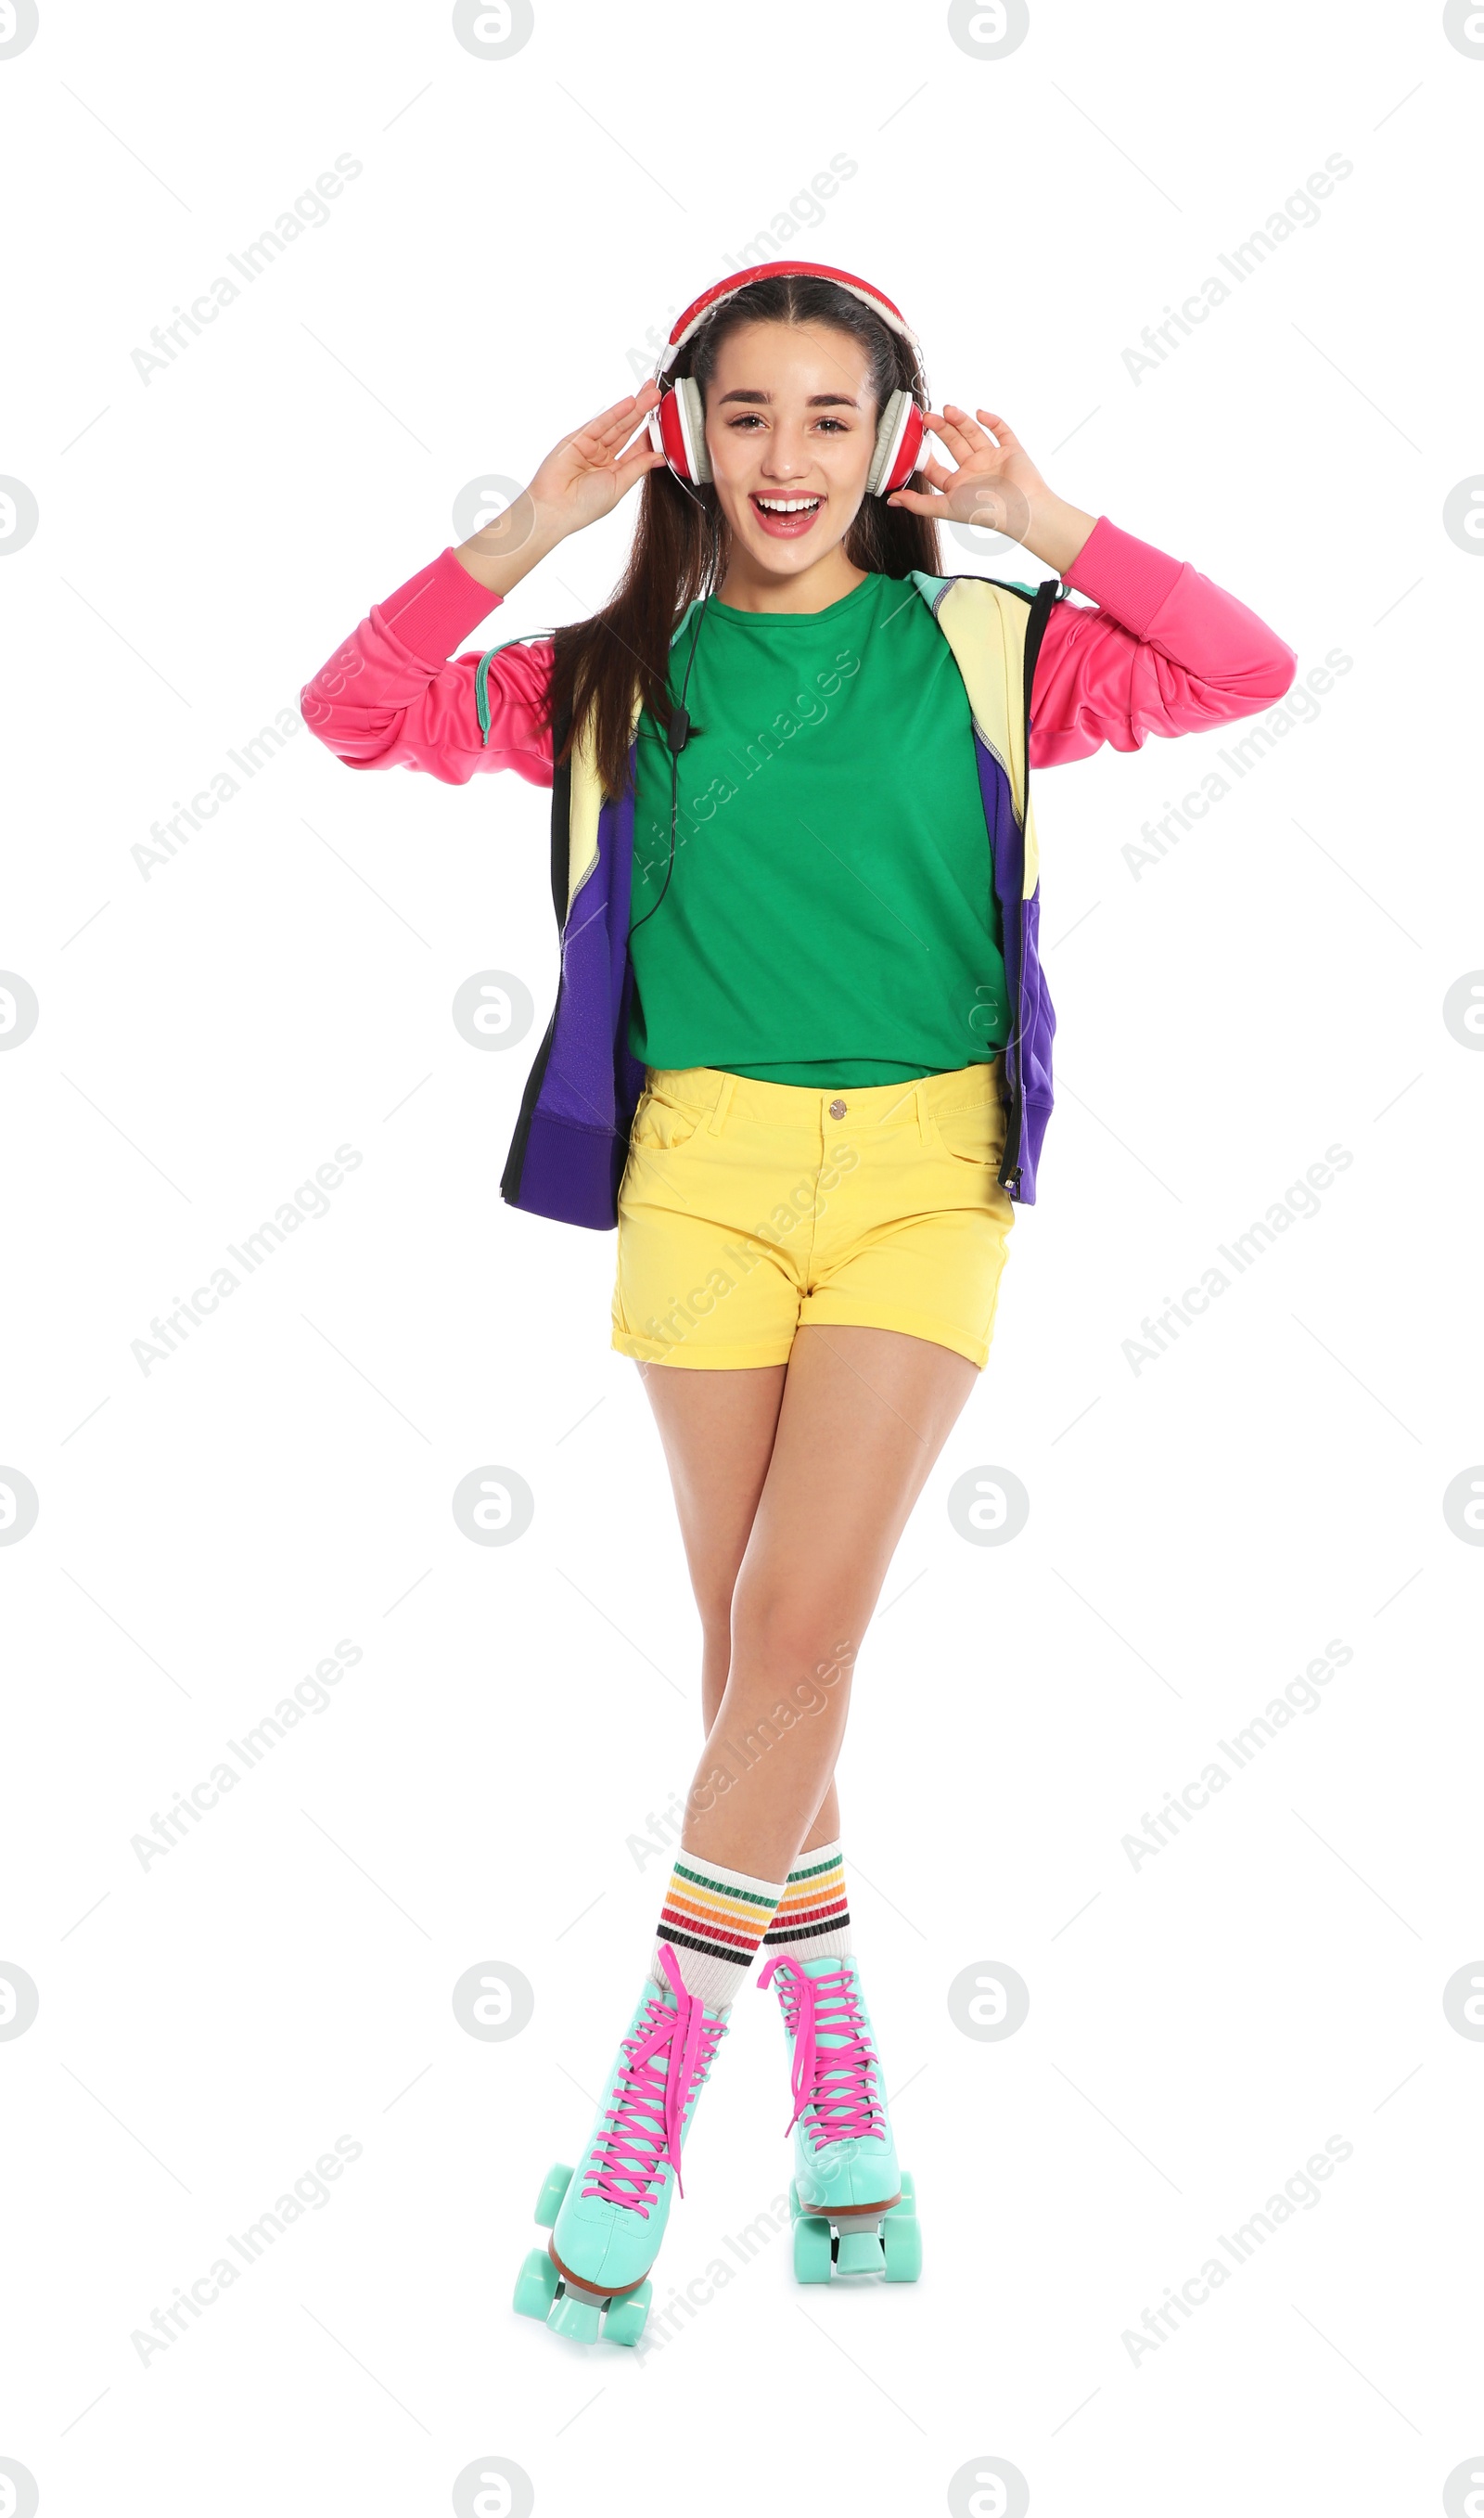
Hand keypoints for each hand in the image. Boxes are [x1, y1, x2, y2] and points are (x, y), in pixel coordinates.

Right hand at [523, 383, 668, 541]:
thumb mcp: (619, 485)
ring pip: (616, 424)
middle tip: (658, 395)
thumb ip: (638, 467)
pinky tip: (630, 403)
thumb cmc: (584, 505)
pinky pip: (600, 423)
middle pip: (628, 430)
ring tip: (651, 394)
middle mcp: (603, 456)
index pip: (637, 447)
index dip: (651, 433)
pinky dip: (615, 412)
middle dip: (644, 412)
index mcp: (615, 471)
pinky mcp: (578, 438)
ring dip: (634, 408)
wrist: (556, 509)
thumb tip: (660, 456)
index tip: (665, 420)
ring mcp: (590, 446)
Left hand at [888, 405, 1095, 573]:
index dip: (925, 454)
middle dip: (941, 429)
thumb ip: (919, 504)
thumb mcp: (946, 507)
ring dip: (961, 421)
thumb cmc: (984, 511)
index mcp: (958, 485)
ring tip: (948, 410)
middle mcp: (974, 471)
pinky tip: (979, 413)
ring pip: (973, 434)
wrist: (1021, 509)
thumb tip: (891, 500)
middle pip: (953, 444)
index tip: (913, 439)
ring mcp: (993, 459)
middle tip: (927, 416)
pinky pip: (1001, 431)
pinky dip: (992, 420)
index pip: (936, 467)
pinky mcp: (1011, 450)